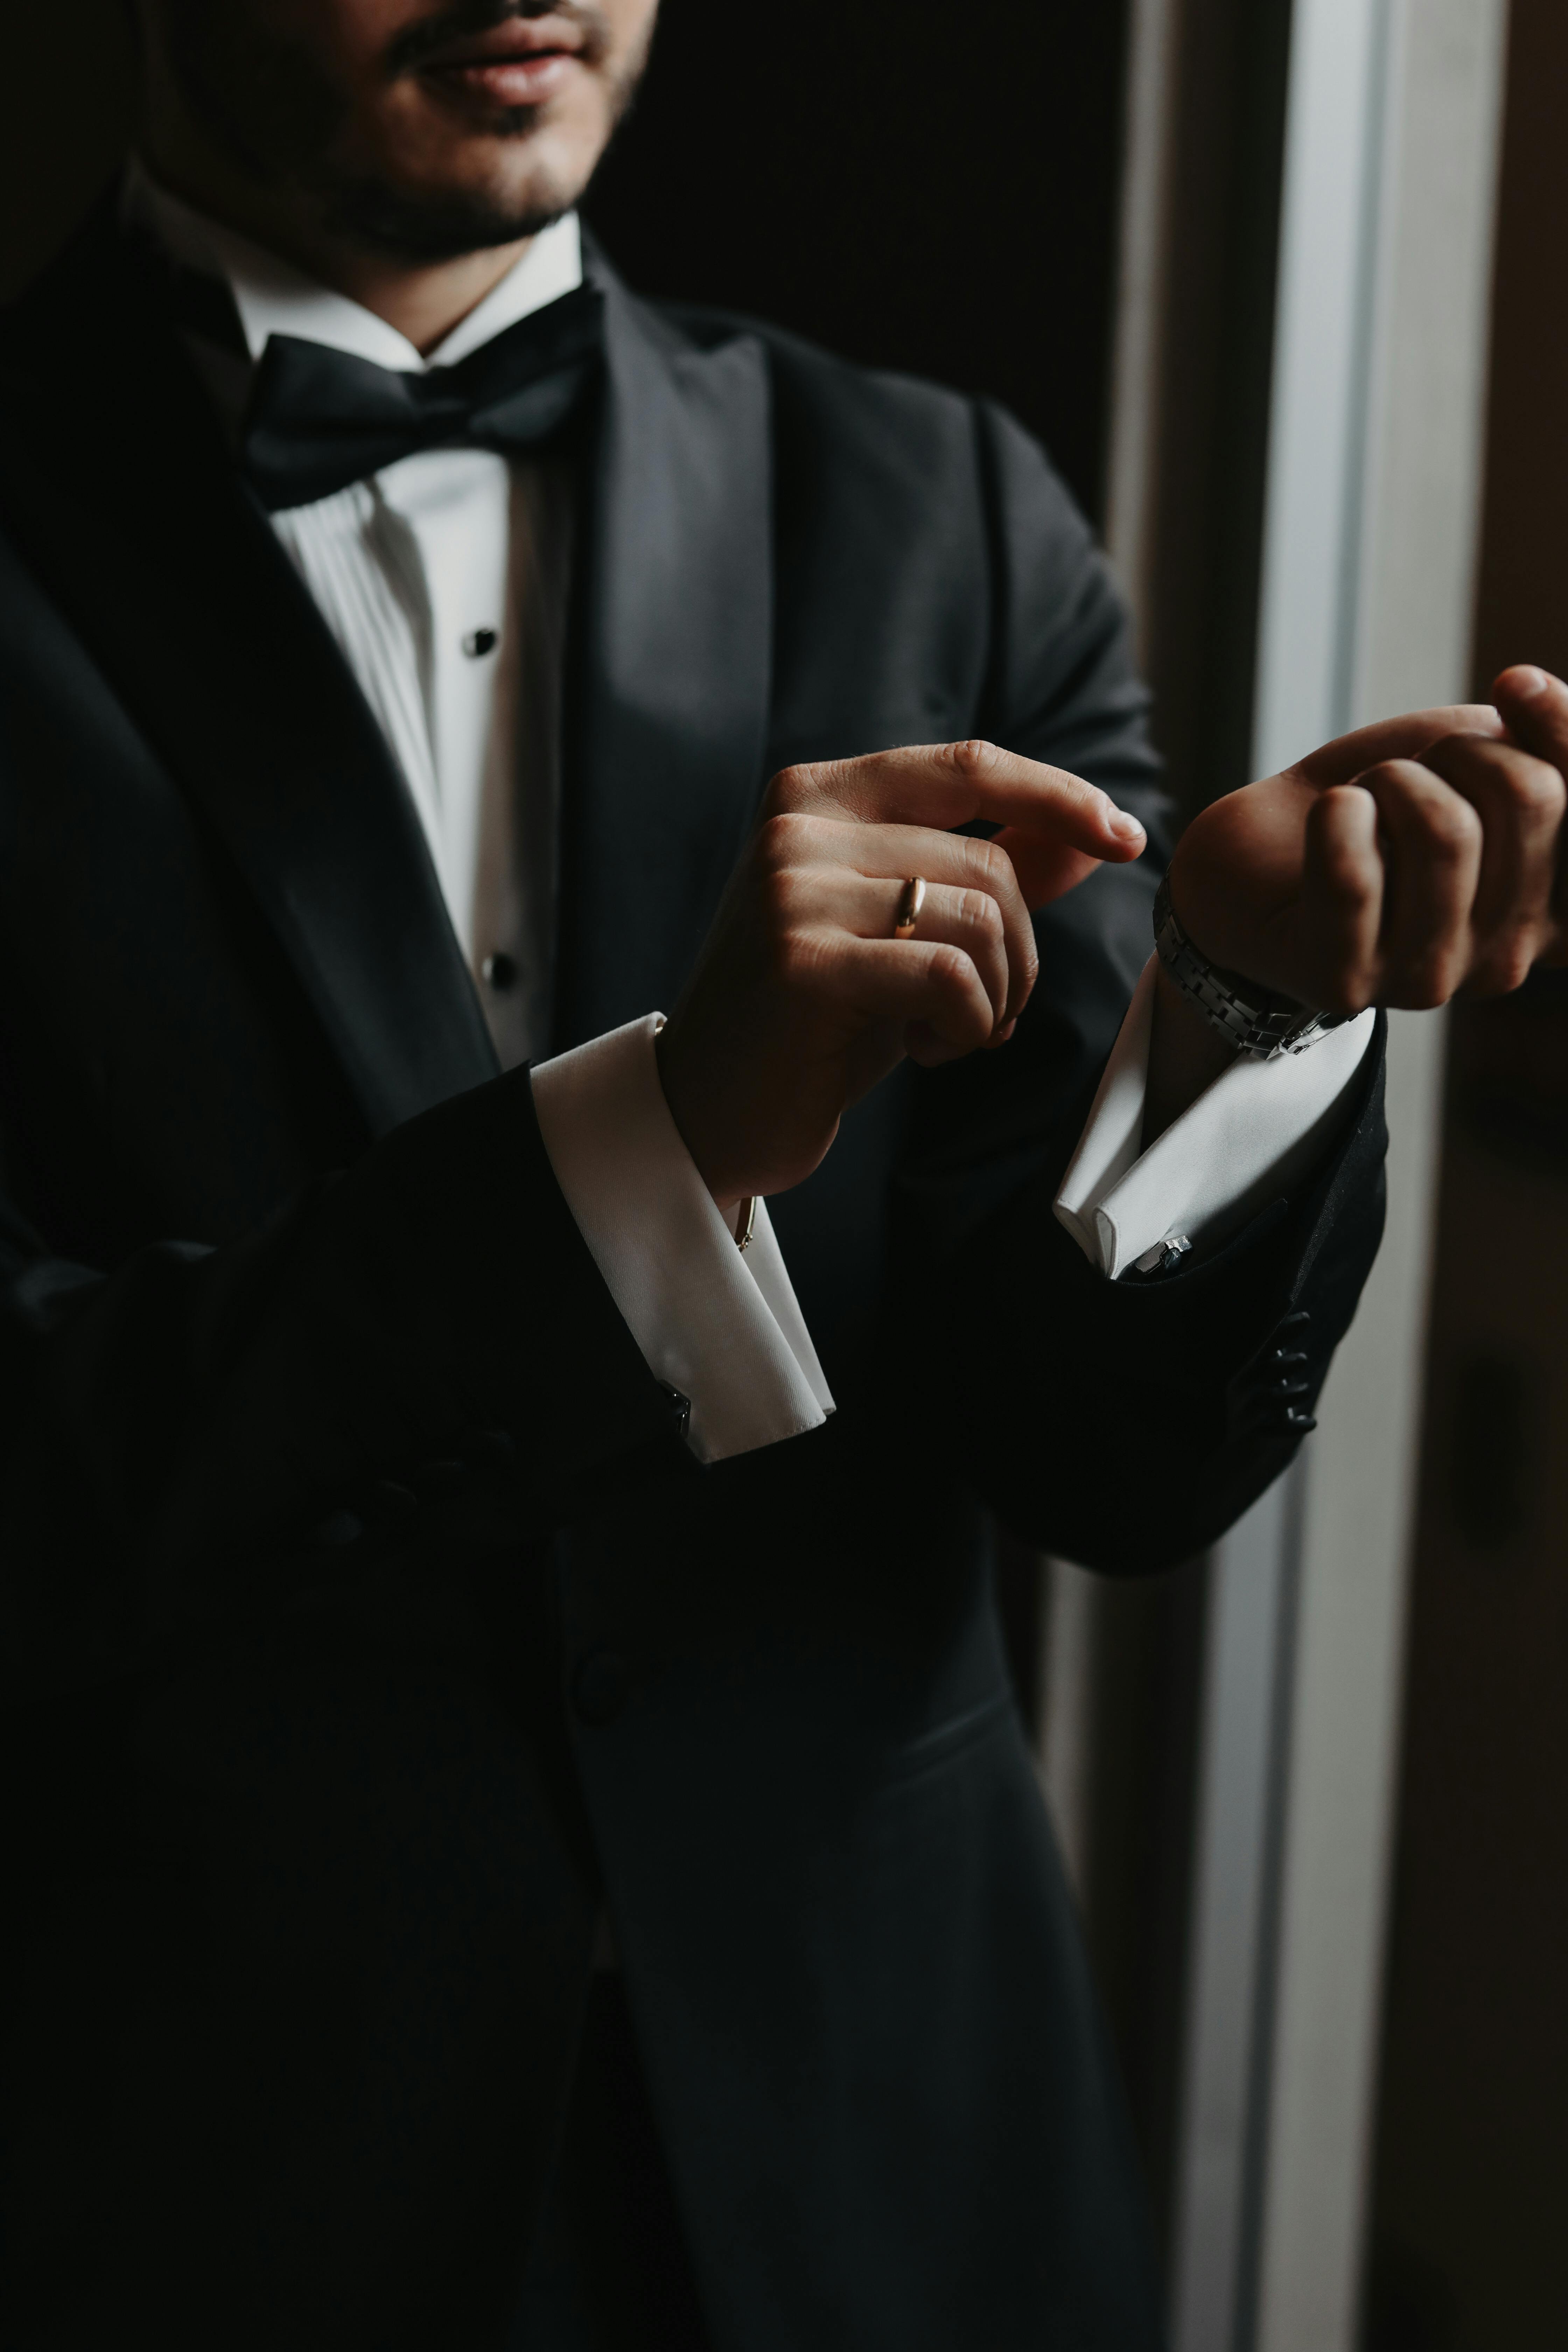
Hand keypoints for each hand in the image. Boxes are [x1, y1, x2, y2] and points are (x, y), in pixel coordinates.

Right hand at [656, 739, 1147, 1206]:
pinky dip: (967, 1023)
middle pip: (986, 860)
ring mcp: (792, 890)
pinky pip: (949, 974)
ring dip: (996, 993)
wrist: (712, 1108)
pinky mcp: (802, 961)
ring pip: (977, 916)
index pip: (968, 766)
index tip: (1128, 837)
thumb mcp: (909, 932)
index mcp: (817, 795)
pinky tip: (928, 1051)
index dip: (1059, 796)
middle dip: (1020, 950)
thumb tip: (1093, 834)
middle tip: (991, 1011)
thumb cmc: (817, 1018)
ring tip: (954, 1032)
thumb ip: (989, 870)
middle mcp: (797, 826)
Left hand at [1168, 666, 1567, 1014]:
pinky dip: (1336, 816)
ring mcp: (1429, 980)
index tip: (1513, 685)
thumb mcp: (1479, 753)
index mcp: (1557, 910)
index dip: (1566, 732)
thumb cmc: (1378, 807)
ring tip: (1362, 805)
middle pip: (1534, 798)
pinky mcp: (1343, 985)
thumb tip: (1532, 689)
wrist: (1256, 854)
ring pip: (1446, 831)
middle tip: (1410, 775)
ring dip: (1391, 781)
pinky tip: (1330, 820)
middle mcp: (1508, 959)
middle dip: (1459, 751)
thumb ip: (1540, 739)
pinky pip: (1356, 877)